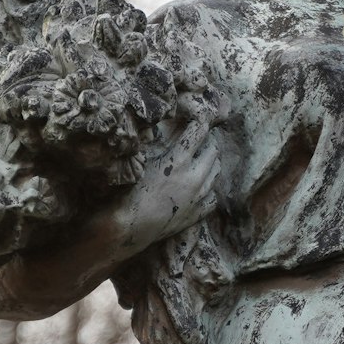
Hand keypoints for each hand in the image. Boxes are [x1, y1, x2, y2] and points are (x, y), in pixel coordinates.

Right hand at [116, 117, 220, 252]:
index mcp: (178, 161)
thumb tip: (158, 130)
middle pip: (213, 151)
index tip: (199, 116)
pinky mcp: (196, 214)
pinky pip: (213, 198)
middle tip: (203, 137)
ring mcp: (198, 197)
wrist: (129, 228)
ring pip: (216, 173)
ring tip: (206, 158)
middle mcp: (193, 177)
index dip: (200, 120)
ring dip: (213, 162)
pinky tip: (204, 187)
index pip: (198, 131)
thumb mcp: (141, 162)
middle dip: (209, 141)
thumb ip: (154, 145)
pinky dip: (211, 189)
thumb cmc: (127, 192)